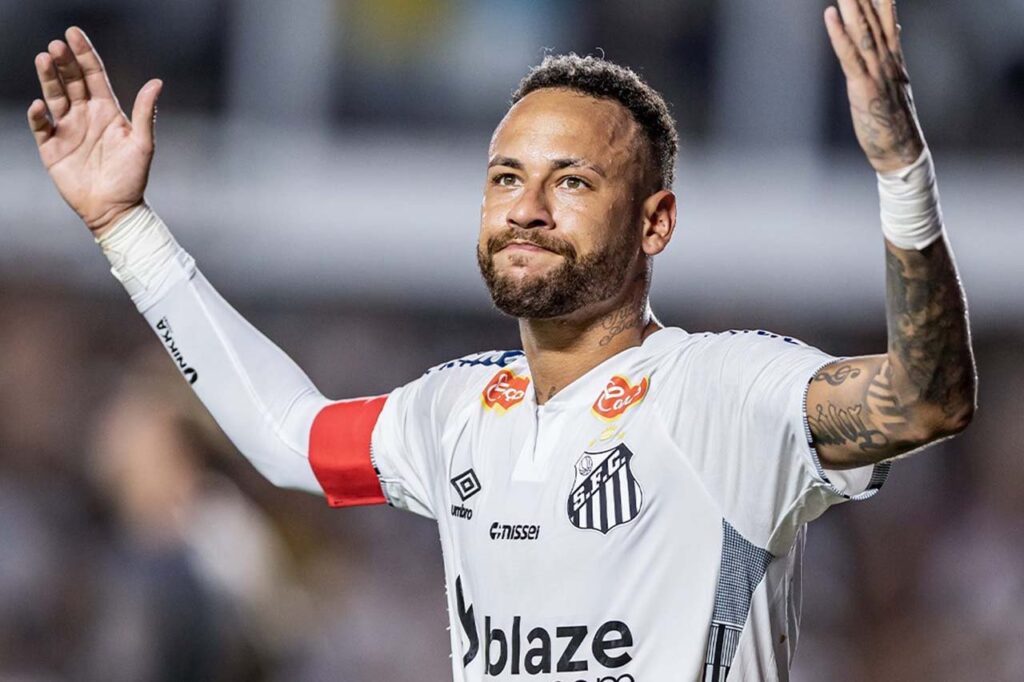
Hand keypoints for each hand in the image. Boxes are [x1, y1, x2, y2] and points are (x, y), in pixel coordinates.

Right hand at [28, 27, 161, 237]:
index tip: (73, 33)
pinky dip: (39, 115)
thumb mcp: (143, 143)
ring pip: (54, 97)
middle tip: (56, 45)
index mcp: (108, 111)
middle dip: (63, 62)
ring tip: (43, 59)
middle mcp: (86, 115)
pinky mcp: (52, 147)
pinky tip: (40, 106)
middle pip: (71, 82)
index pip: (93, 75)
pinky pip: (42, 126)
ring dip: (47, 79)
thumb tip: (157, 82)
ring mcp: (68, 129)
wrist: (116, 209)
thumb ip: (146, 113)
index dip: (84, 54)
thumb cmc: (133, 178)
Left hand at [825, 0, 924, 172]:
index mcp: (893, 57)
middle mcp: (887, 59)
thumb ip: (891, 53)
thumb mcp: (895, 81)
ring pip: (862, 31)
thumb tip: (892, 30)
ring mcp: (876, 72)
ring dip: (852, 5)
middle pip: (873, 18)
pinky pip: (850, 56)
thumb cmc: (893, 118)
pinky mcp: (863, 86)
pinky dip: (839, 35)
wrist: (900, 149)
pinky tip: (829, 16)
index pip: (886, 17)